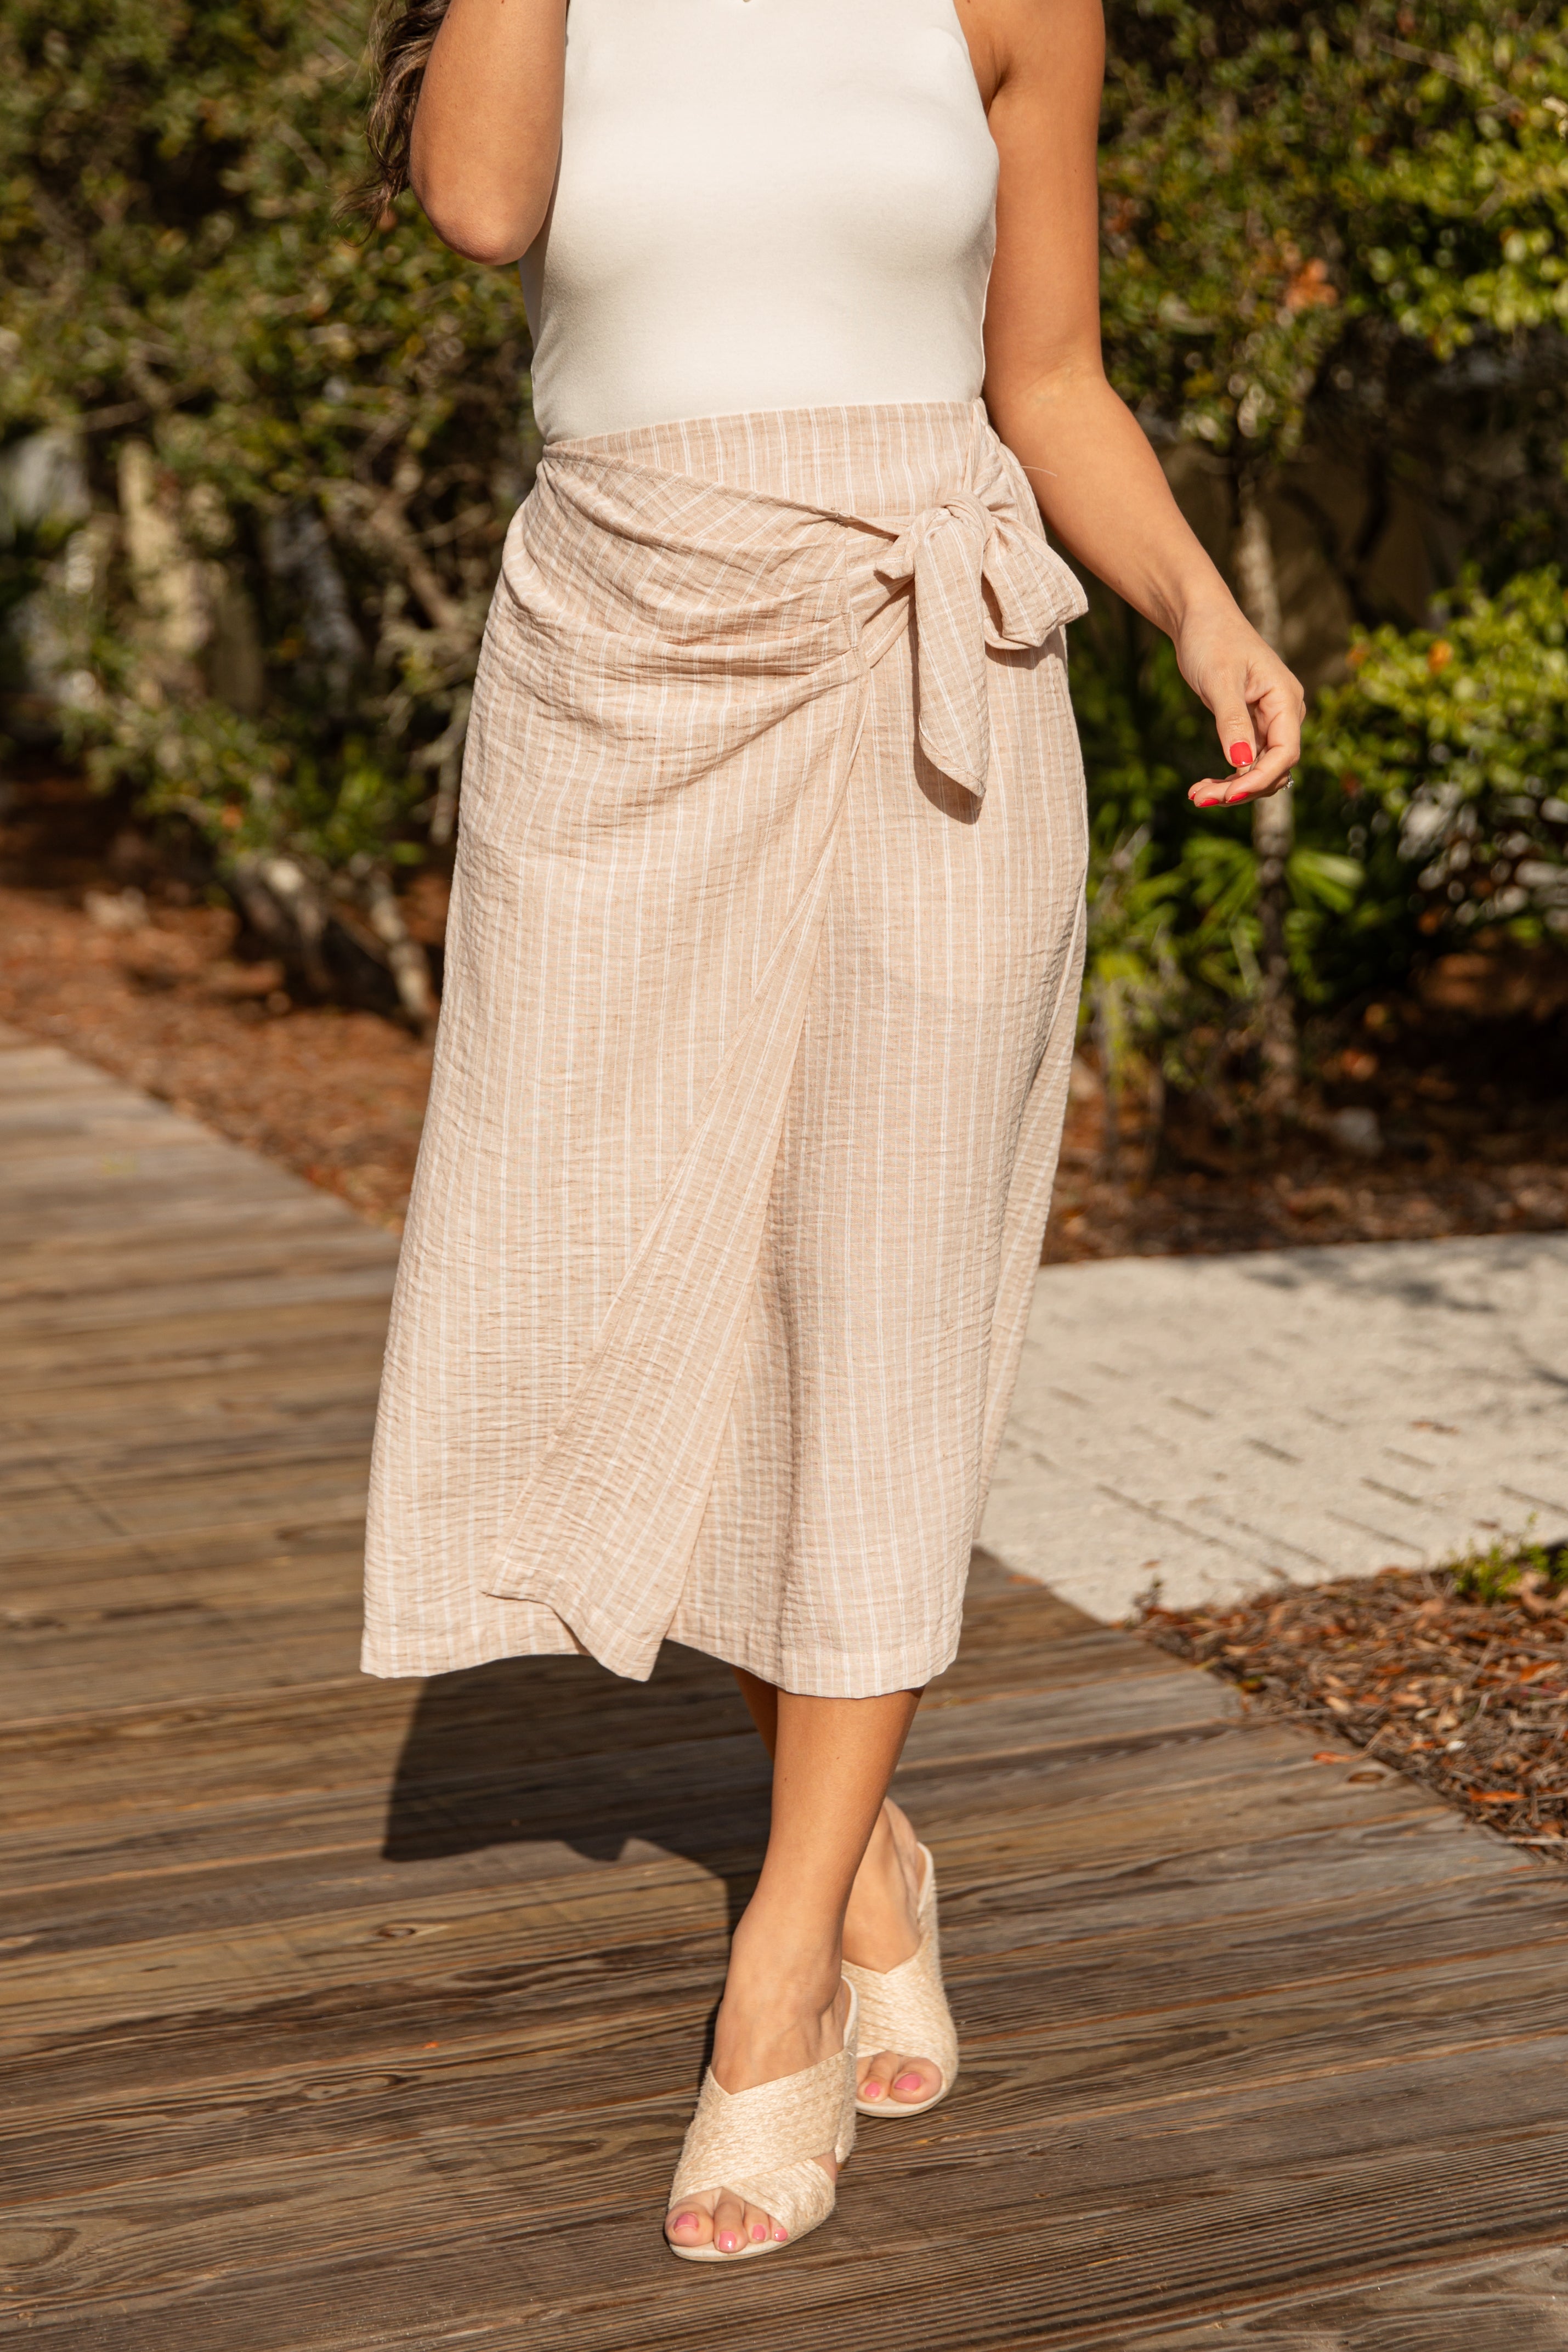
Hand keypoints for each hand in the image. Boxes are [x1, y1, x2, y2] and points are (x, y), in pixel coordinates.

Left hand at [1174, 600, 1304, 810]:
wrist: (1200, 618)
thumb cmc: (1212, 639)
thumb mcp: (1220, 680)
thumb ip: (1232, 722)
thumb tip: (1242, 763)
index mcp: (1286, 700)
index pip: (1285, 753)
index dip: (1260, 779)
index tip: (1229, 795)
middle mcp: (1284, 714)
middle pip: (1273, 768)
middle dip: (1241, 789)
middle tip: (1199, 799)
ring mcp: (1269, 721)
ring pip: (1259, 770)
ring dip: (1232, 788)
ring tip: (1196, 795)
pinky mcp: (1251, 726)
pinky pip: (1246, 761)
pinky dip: (1228, 776)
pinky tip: (1203, 787)